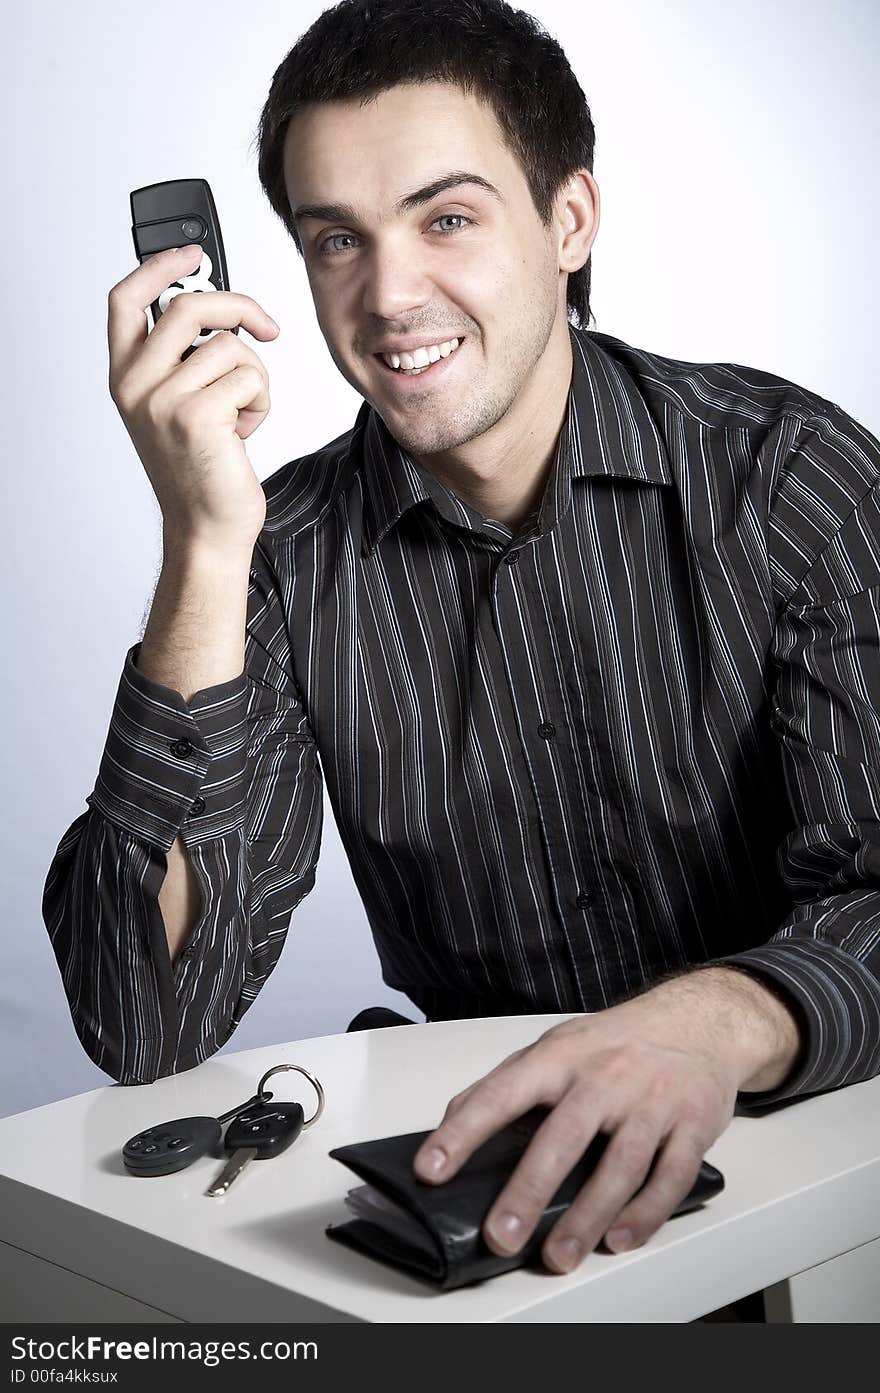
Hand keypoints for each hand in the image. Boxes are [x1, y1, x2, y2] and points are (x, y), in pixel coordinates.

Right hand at [107, 245, 279, 548]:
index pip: (126, 299)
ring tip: (240, 415)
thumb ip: (182, 358)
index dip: (159, 265)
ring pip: (231, 347)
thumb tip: (221, 309)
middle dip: (240, 308)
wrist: (208, 527)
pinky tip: (244, 432)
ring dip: (254, 378)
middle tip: (266, 328)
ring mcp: (162, 400)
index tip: (195, 252)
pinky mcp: (197, 416)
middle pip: (190, 306)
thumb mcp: (178, 405)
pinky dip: (261, 402)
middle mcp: (135, 385)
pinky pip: (249, 377)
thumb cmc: (201, 469)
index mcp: (125, 376)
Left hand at [412, 986, 743, 1273]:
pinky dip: (646, 1213)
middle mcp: (604, 1078)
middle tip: (501, 1234)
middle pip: (563, 1136)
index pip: (502, 1094)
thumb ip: (505, 1083)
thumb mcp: (555, 1046)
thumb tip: (451, 1121)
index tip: (431, 1169)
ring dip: (587, 1216)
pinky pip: (670, 1175)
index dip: (463, 1132)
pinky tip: (619, 1239)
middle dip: (529, 1189)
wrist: (697, 1021)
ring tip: (557, 1256)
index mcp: (560, 1057)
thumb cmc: (615, 1042)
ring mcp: (651, 1102)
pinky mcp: (692, 1126)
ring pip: (619, 1164)